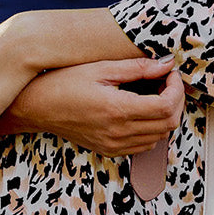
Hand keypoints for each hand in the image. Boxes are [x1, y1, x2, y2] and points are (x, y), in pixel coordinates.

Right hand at [0, 54, 184, 155]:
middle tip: (166, 82)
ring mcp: (114, 145)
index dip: (176, 89)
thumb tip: (166, 64)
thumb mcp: (101, 68)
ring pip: (160, 137)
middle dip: (175, 101)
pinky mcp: (110, 150)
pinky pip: (144, 146)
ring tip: (156, 94)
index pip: (166, 106)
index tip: (171, 73)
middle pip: (168, 124)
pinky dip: (152, 129)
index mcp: (117, 110)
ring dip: (165, 116)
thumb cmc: (64, 83)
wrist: (37, 107)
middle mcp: (118, 132)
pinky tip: (143, 111)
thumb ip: (136, 67)